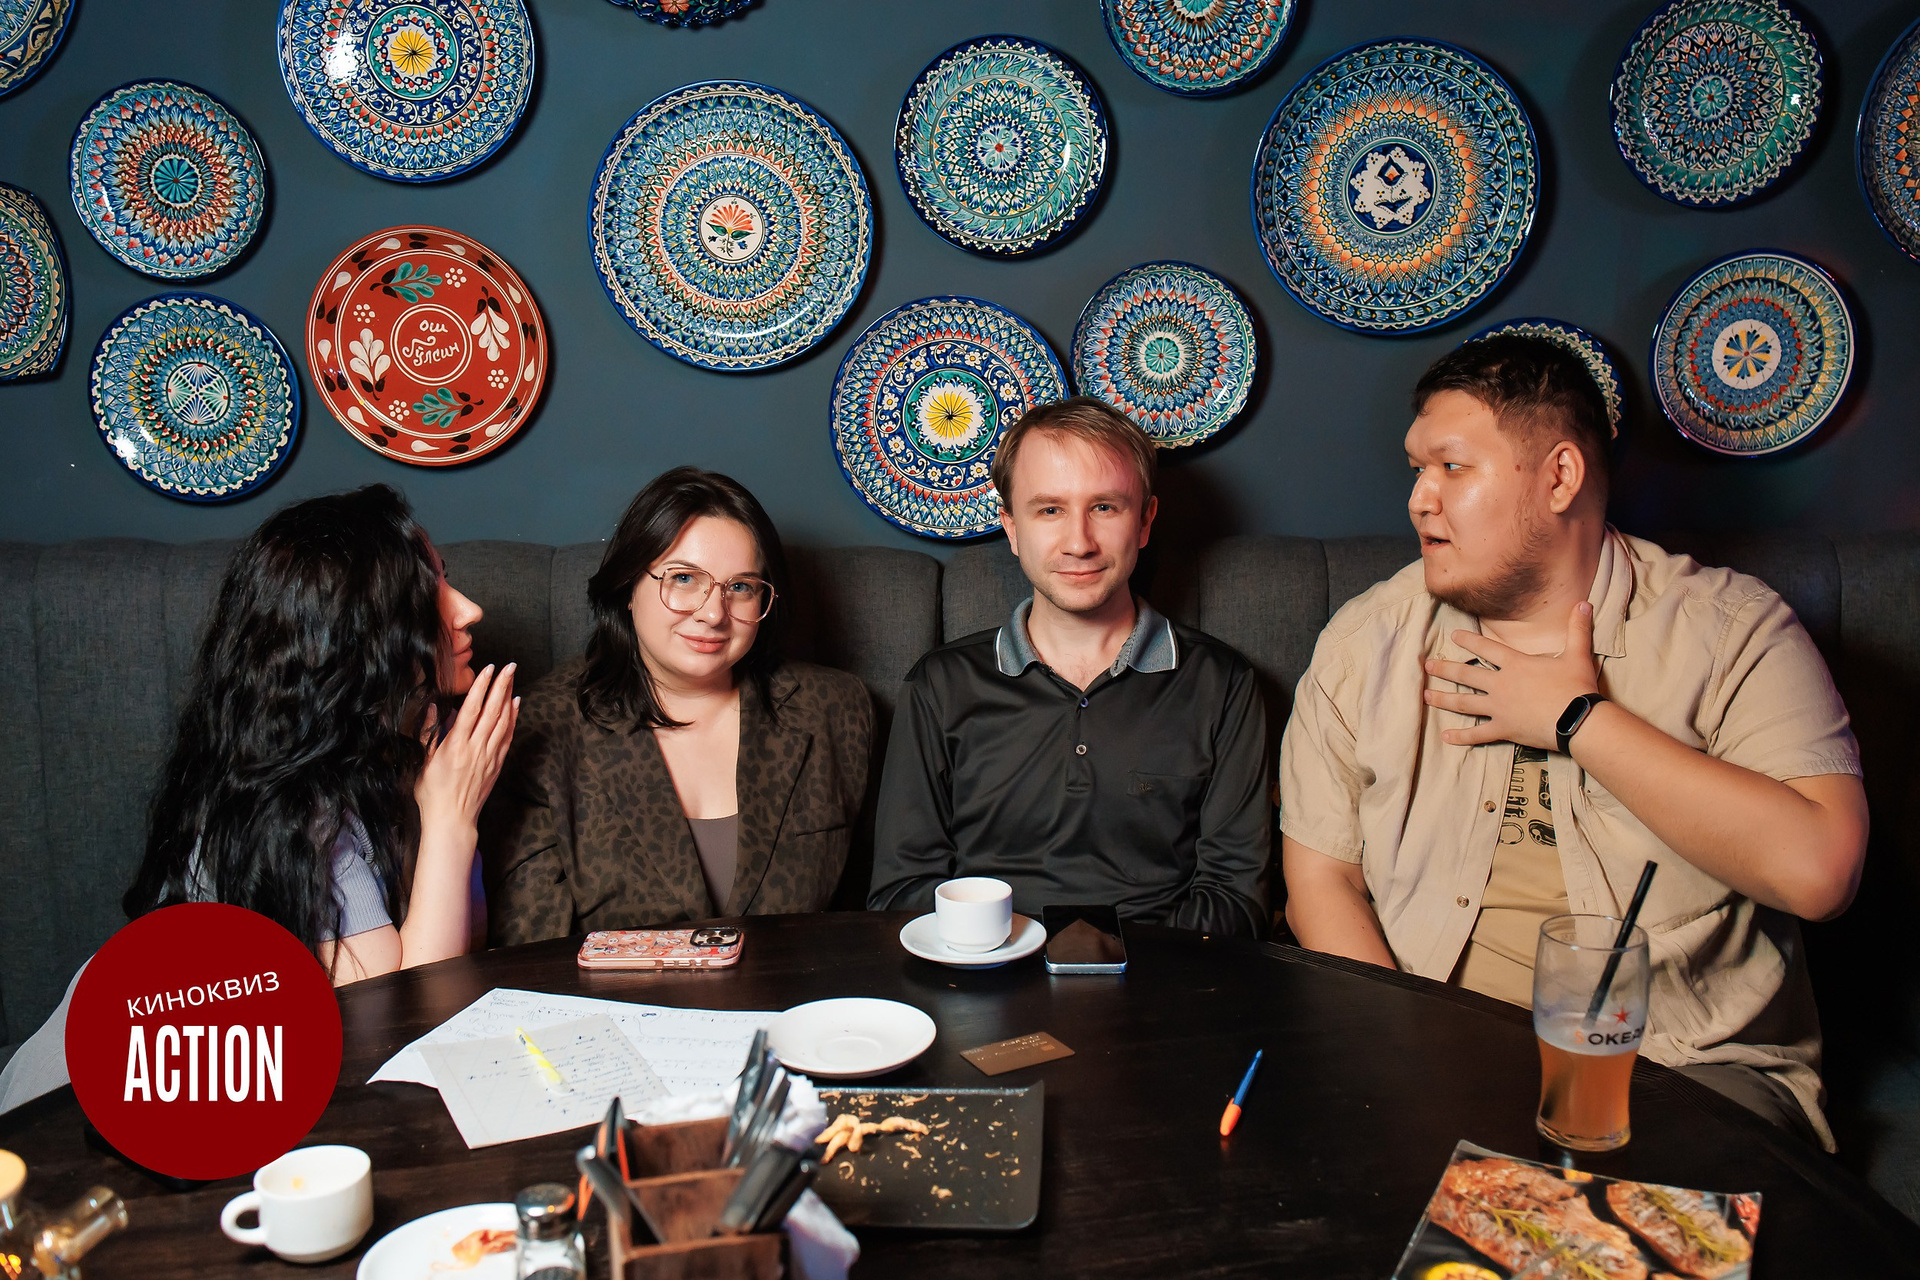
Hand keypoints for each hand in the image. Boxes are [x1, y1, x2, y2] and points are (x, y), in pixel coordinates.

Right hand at [416, 663, 518, 841]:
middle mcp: (475, 748)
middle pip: (492, 710)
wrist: (452, 821)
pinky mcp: (497, 765)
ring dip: (509, 697)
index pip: (471, 709)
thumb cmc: (433, 794)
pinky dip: (513, 719)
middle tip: (510, 666)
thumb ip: (429, 734)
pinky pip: (508, 736)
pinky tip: (516, 705)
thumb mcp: (424, 762)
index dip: (481, 687)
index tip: (489, 669)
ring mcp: (489, 756)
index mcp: (454, 745)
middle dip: (501, 686)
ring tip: (513, 679)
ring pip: (503, 721)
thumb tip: (433, 708)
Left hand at [1422, 603, 1598, 749]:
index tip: (1453, 636)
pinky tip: (1445, 737)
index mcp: (1516, 664)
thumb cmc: (1577, 687)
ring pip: (1464, 703)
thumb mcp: (1578, 654)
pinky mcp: (1503, 730)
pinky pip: (1477, 734)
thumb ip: (1578, 628)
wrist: (1579, 720)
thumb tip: (1584, 603)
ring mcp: (1499, 708)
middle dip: (1444, 668)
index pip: (1486, 648)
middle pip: (1465, 675)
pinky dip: (1461, 736)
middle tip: (1426, 665)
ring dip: (1443, 699)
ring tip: (1425, 695)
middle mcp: (1501, 685)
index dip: (1468, 640)